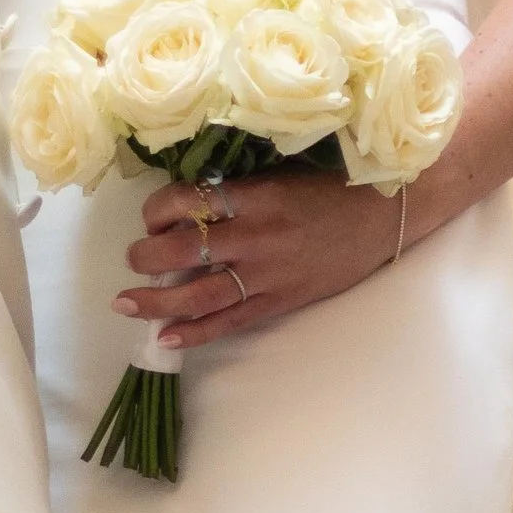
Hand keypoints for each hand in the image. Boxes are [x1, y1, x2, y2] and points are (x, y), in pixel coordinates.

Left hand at [118, 174, 408, 352]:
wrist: (386, 216)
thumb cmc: (332, 188)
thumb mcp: (279, 174)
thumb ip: (235, 189)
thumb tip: (185, 202)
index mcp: (255, 196)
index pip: (186, 202)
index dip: (155, 210)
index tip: (150, 215)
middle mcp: (256, 237)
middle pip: (182, 250)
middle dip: (145, 256)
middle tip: (133, 257)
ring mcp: (268, 274)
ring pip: (198, 294)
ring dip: (155, 301)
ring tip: (126, 303)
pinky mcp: (281, 301)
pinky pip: (230, 321)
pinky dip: (195, 332)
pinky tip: (166, 337)